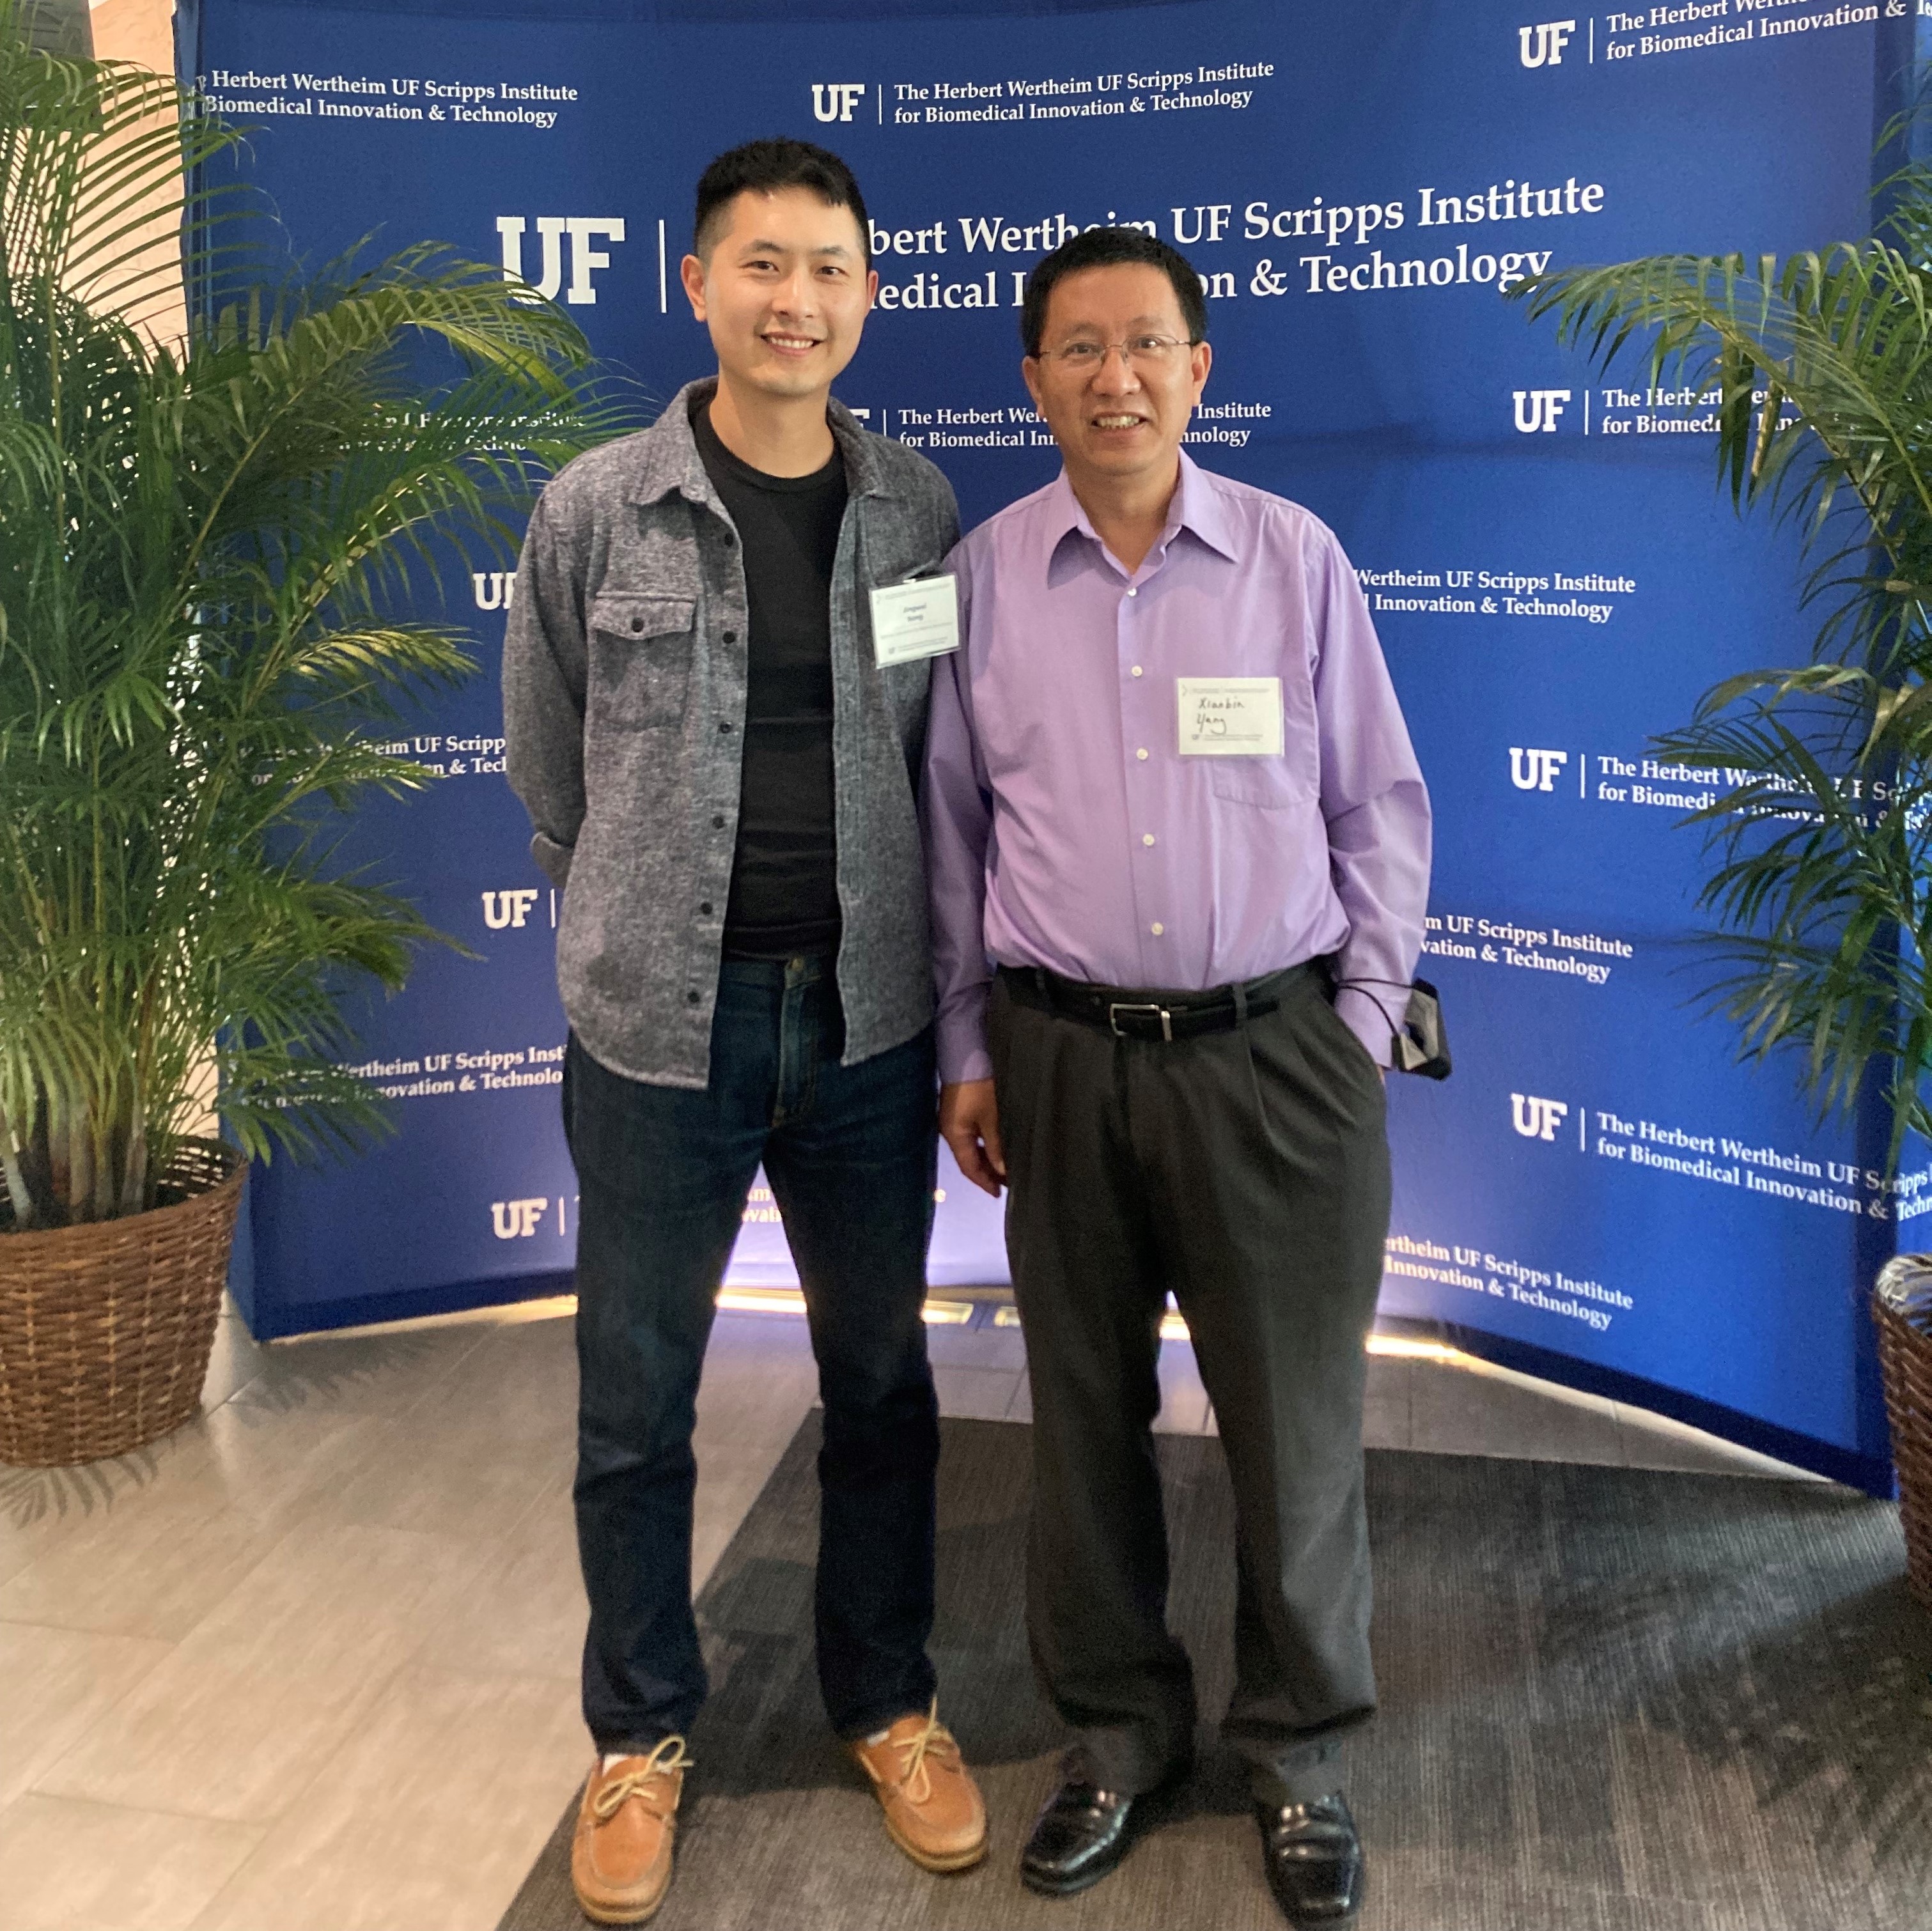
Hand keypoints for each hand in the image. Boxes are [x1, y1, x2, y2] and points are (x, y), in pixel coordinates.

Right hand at [939, 1079, 1005, 1195]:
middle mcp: (950, 1131)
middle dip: (987, 1173)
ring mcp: (952, 1121)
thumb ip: (996, 1146)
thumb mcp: (992, 1118)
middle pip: (968, 1160)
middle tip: (1008, 1183)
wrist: (965, 1055)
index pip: (969, 1168)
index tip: (999, 1194)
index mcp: (955, 1136)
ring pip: (970, 1148)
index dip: (984, 1182)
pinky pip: (970, 1136)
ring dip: (986, 1159)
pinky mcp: (957, 1112)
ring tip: (1005, 1168)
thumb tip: (1001, 1171)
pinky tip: (996, 1148)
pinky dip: (983, 1146)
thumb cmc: (979, 1087)